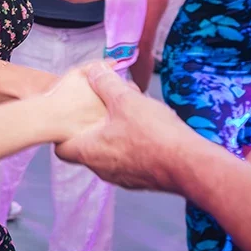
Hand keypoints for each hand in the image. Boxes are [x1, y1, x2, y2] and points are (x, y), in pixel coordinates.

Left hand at [54, 61, 191, 191]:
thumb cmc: (154, 134)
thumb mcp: (126, 99)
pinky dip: (131, 146)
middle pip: (86, 149)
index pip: (61, 150)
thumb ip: (106, 83)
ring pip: (109, 154)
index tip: (71, 119)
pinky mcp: (140, 179)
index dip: (63, 134)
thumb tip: (95, 70)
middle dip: (94, 128)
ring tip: (130, 115)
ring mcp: (121, 177)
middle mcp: (102, 169)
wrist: (189, 164)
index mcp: (90, 152)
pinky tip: (147, 130)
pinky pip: (128, 160)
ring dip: (115, 135)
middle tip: (105, 110)